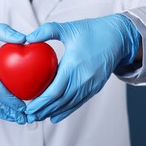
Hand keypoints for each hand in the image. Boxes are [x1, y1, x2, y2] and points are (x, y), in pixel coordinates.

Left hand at [25, 14, 139, 122]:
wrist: (118, 38)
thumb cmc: (93, 31)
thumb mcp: (68, 28)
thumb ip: (47, 31)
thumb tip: (27, 38)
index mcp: (74, 65)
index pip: (55, 90)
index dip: (41, 101)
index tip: (28, 107)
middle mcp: (83, 79)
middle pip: (60, 101)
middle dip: (43, 110)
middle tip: (28, 116)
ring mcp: (90, 85)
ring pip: (69, 104)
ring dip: (52, 112)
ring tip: (38, 117)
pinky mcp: (95, 88)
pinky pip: (78, 102)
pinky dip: (66, 111)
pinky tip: (55, 116)